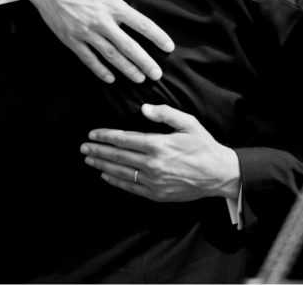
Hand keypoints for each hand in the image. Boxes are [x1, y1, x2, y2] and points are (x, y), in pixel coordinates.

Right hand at [4, 0, 173, 83]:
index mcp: (113, 4)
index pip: (141, 24)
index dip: (157, 36)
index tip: (169, 47)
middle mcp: (101, 21)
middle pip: (128, 46)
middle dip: (144, 61)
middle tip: (157, 75)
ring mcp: (85, 32)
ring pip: (110, 55)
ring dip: (126, 69)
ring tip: (139, 79)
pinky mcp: (71, 40)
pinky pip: (88, 59)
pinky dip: (99, 70)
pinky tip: (110, 78)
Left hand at [81, 103, 240, 201]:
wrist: (219, 174)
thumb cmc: (204, 146)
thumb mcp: (189, 123)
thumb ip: (165, 113)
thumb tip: (143, 109)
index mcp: (158, 145)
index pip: (124, 140)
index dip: (106, 136)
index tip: (92, 134)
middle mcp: (152, 164)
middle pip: (118, 157)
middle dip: (98, 151)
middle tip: (83, 147)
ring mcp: (153, 181)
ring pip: (121, 173)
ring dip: (102, 165)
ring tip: (89, 160)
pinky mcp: (157, 194)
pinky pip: (131, 187)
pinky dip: (116, 181)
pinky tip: (106, 176)